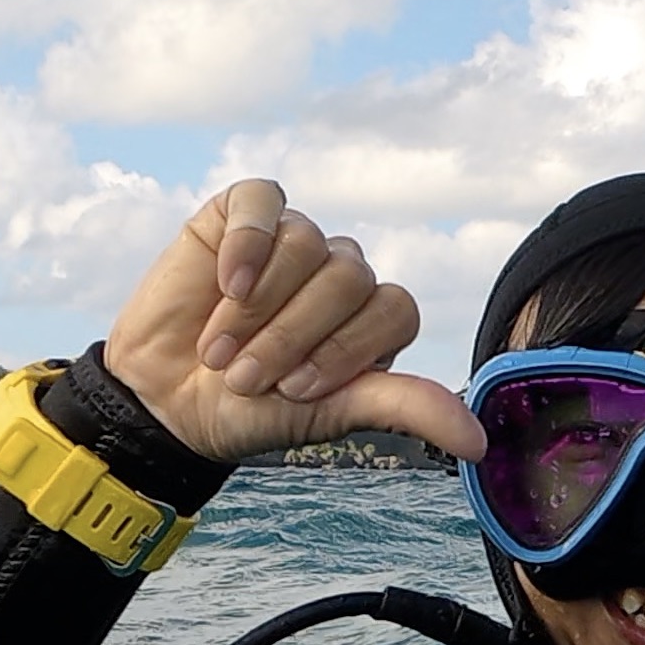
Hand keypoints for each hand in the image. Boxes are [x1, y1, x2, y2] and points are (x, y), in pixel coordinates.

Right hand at [103, 179, 486, 464]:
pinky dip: (247, 243)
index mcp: (373, 318)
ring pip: (307, 245)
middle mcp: (341, 272)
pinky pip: (263, 202)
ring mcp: (292, 238)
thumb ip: (405, 409)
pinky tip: (225, 280)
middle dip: (293, 337)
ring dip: (259, 308)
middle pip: (350, 278)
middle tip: (247, 377)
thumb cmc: (251, 409)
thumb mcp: (330, 415)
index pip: (397, 309)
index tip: (296, 391)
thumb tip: (478, 443)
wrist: (166, 402)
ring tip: (219, 348)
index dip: (347, 350)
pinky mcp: (241, 213)